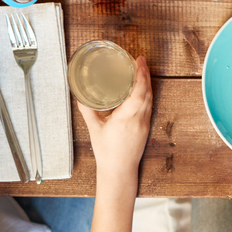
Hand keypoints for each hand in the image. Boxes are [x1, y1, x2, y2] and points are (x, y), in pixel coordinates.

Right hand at [79, 56, 151, 172]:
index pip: (138, 93)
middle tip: (139, 60)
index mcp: (125, 119)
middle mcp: (138, 120)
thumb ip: (87, 110)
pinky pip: (149, 105)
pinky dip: (147, 93)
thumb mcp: (94, 129)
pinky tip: (143, 87)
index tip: (138, 62)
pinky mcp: (147, 127)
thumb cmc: (107, 152)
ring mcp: (144, 123)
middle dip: (145, 74)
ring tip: (141, 69)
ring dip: (147, 82)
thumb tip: (80, 95)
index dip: (140, 76)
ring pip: (150, 98)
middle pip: (147, 92)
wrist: (119, 171)